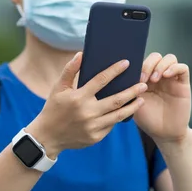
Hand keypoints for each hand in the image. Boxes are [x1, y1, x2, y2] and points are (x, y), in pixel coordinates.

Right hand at [27, 52, 147, 157]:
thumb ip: (70, 71)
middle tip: (144, 84)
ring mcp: (93, 126)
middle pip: (116, 100)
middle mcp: (87, 112)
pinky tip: (127, 111)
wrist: (47, 137)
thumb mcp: (58, 88)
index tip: (126, 63)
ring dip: (132, 106)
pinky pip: (111, 125)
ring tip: (142, 99)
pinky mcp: (96, 137)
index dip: (114, 71)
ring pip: (118, 115)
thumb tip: (81, 54)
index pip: (101, 80)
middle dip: (132, 91)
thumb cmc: (54, 108)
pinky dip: (119, 118)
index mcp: (78, 98)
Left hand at [134, 53, 191, 143]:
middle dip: (148, 64)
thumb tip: (121, 75)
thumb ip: (129, 88)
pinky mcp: (183, 84)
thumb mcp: (133, 103)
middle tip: (143, 78)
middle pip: (156, 57)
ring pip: (170, 58)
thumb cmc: (148, 120)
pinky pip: (183, 68)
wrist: (164, 134)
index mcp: (146, 79)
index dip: (138, 65)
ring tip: (155, 79)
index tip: (133, 77)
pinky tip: (166, 76)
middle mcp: (160, 76)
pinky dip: (174, 68)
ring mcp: (172, 79)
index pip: (143, 61)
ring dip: (160, 65)